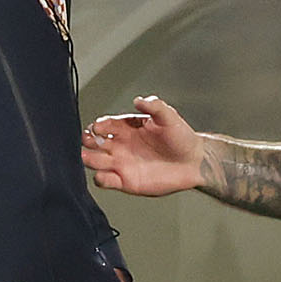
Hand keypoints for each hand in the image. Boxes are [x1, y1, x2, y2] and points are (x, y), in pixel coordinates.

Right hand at [81, 96, 204, 195]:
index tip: (98, 126)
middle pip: (94, 143)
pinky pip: (105, 181)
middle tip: (88, 140)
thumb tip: (139, 100)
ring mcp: (121, 164)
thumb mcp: (169, 117)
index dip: (98, 125)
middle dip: (87, 141)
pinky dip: (100, 179)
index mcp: (127, 129)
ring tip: (87, 157)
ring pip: (95, 161)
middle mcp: (120, 146)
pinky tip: (103, 175)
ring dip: (88, 159)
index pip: (105, 125)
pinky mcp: (125, 181)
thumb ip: (154, 106)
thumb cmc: (182, 139)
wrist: (193, 163)